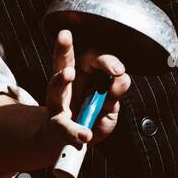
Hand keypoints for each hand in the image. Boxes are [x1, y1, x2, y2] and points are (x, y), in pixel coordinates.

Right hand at [39, 29, 131, 152]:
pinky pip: (64, 127)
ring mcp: (58, 103)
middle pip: (64, 61)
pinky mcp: (56, 125)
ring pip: (55, 88)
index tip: (118, 71)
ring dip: (60, 79)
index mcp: (83, 75)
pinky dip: (75, 131)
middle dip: (63, 48)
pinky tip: (85, 135)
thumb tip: (122, 78)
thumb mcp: (110, 106)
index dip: (105, 61)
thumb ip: (115, 93)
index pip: (92, 59)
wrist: (73, 142)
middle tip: (65, 35)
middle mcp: (67, 84)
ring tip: (68, 74)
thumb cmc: (93, 117)